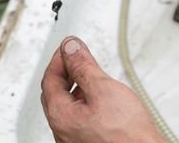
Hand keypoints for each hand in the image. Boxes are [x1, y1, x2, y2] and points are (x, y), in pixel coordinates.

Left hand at [41, 36, 164, 142]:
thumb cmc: (128, 135)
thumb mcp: (103, 89)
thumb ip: (83, 66)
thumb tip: (70, 48)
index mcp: (60, 116)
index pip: (50, 78)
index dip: (60, 57)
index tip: (70, 46)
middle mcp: (62, 131)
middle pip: (56, 92)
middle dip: (66, 70)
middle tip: (78, 56)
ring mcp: (74, 140)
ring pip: (68, 105)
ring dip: (76, 85)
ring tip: (91, 74)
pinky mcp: (88, 142)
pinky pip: (79, 117)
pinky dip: (84, 101)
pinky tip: (99, 97)